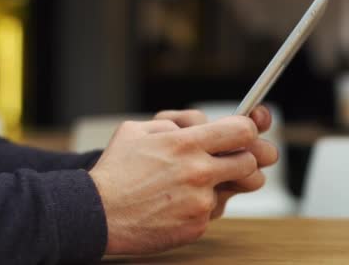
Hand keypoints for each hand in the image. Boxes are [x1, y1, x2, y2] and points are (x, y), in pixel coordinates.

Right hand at [89, 116, 259, 253]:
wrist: (96, 215)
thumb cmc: (116, 170)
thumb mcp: (138, 130)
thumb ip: (175, 122)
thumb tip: (201, 124)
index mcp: (186, 143)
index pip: (244, 131)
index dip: (248, 130)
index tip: (241, 135)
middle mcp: (198, 172)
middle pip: (251, 162)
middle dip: (244, 160)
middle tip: (228, 161)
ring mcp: (199, 202)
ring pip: (232, 189)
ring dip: (221, 185)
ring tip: (194, 184)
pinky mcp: (196, 226)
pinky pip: (213, 212)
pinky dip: (200, 208)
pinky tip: (177, 205)